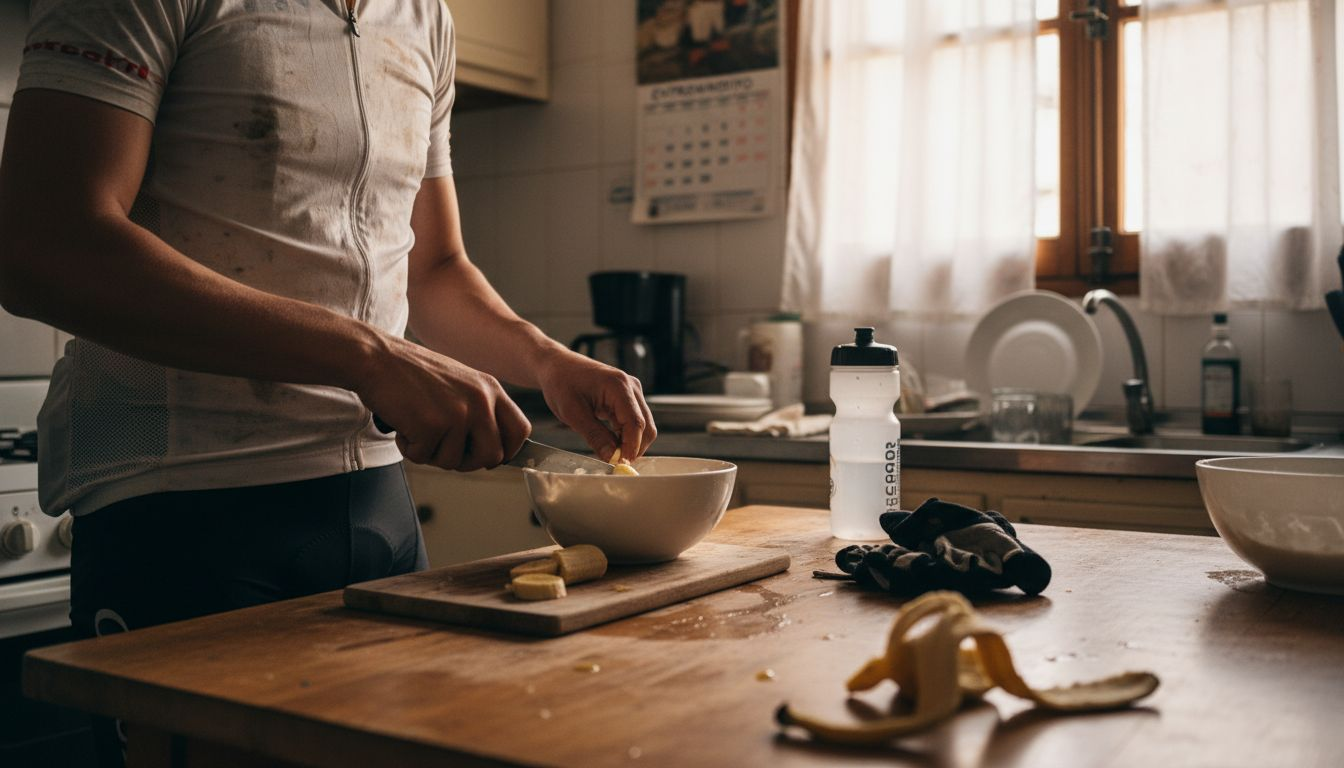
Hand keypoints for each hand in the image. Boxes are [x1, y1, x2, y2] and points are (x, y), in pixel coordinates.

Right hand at [356, 335, 530, 470]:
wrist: (377, 358)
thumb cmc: (412, 373)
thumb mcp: (460, 383)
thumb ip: (480, 410)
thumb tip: (494, 450)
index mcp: (490, 389)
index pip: (521, 431)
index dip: (507, 451)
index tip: (488, 456)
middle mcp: (480, 401)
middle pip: (492, 457)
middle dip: (467, 462)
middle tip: (442, 448)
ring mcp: (458, 414)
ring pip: (455, 462)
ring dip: (432, 454)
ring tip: (417, 426)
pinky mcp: (432, 426)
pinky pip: (424, 458)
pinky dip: (409, 448)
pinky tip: (403, 424)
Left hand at [537, 351, 656, 460]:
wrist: (556, 366)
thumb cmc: (561, 383)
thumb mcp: (572, 413)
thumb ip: (594, 436)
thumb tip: (612, 457)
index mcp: (619, 386)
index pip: (636, 423)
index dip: (631, 448)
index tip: (621, 465)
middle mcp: (631, 387)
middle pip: (646, 426)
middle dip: (634, 448)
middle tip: (614, 463)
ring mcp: (632, 392)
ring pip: (643, 426)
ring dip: (630, 443)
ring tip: (609, 453)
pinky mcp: (627, 398)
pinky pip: (634, 421)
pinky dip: (625, 436)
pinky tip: (610, 443)